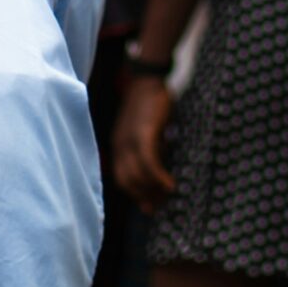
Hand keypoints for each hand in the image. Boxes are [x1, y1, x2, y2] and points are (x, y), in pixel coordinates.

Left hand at [113, 76, 175, 212]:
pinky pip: (148, 162)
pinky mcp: (143, 133)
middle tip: (160, 206)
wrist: (148, 79)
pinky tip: (169, 185)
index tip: (149, 206)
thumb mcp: (147, 130)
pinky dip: (158, 177)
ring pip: (138, 175)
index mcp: (118, 145)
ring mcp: (129, 140)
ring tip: (168, 195)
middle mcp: (119, 145)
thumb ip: (149, 148)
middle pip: (127, 181)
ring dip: (153, 190)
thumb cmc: (150, 103)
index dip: (135, 194)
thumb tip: (159, 170)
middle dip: (143, 196)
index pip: (122, 178)